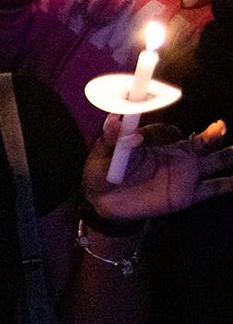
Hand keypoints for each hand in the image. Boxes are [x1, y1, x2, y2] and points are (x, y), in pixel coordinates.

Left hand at [83, 116, 232, 221]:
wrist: (105, 204)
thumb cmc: (103, 174)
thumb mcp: (102, 153)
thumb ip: (112, 137)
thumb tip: (115, 119)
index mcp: (159, 143)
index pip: (172, 130)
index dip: (170, 130)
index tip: (167, 127)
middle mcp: (177, 155)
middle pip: (206, 142)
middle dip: (217, 133)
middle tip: (221, 126)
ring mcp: (186, 174)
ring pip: (217, 160)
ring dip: (230, 155)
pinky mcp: (188, 194)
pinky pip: (214, 187)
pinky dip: (229, 184)